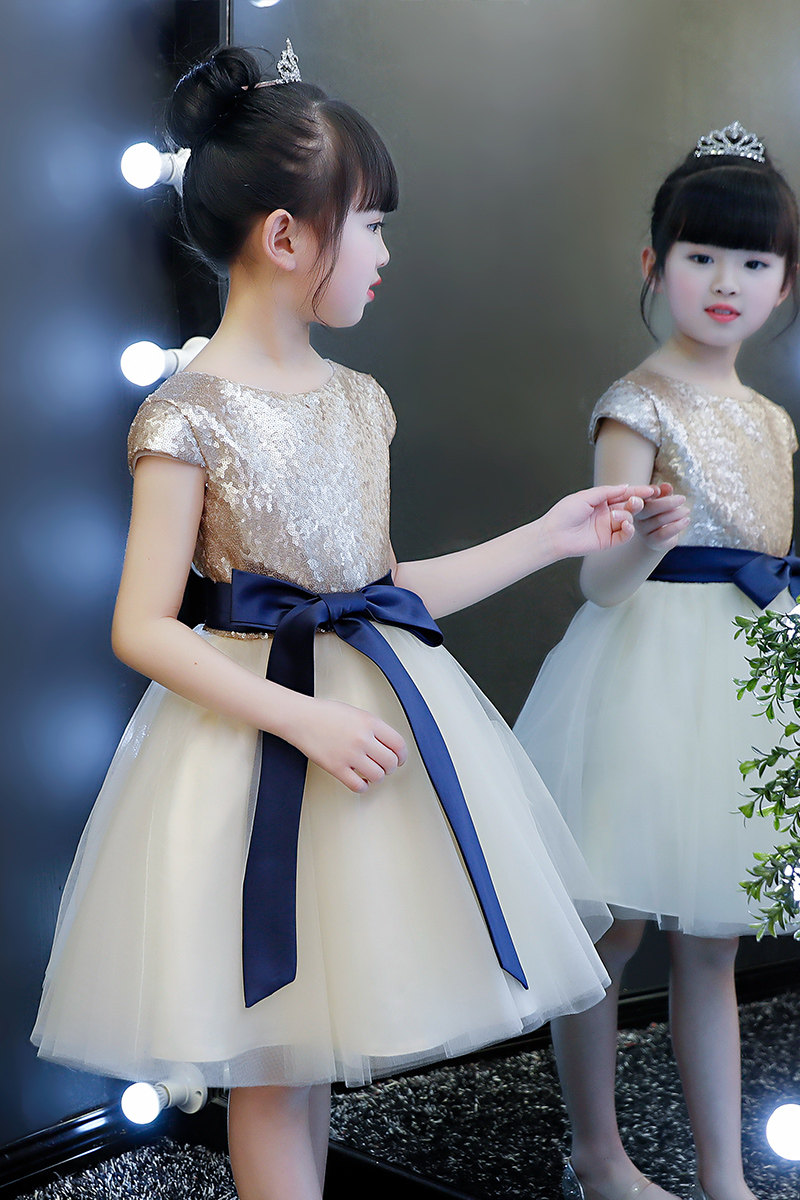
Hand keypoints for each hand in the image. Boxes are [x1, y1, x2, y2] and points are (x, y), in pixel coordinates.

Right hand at [286, 697, 407, 793]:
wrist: (300, 718)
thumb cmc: (325, 714)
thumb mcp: (356, 713)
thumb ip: (374, 728)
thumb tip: (388, 744)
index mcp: (370, 723)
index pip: (399, 744)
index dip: (402, 755)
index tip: (400, 759)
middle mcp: (362, 739)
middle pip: (391, 762)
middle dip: (390, 767)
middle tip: (385, 766)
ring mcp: (350, 754)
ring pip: (378, 776)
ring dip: (377, 776)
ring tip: (371, 772)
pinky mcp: (336, 768)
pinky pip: (358, 785)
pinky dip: (363, 786)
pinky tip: (360, 780)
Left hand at [541, 483, 656, 558]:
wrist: (554, 534)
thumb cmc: (564, 513)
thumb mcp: (586, 496)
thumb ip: (607, 492)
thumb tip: (625, 486)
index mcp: (601, 501)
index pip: (623, 494)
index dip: (638, 492)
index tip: (652, 489)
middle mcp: (606, 514)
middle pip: (629, 507)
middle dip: (637, 503)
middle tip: (637, 501)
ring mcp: (608, 528)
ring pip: (628, 520)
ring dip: (627, 516)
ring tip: (617, 516)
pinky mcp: (608, 541)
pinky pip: (625, 535)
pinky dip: (629, 530)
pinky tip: (626, 525)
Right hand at [633, 483, 690, 550]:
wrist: (658, 538)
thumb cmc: (660, 514)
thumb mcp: (662, 501)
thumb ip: (664, 493)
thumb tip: (666, 486)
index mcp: (635, 506)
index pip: (639, 498)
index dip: (648, 493)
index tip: (659, 490)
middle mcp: (636, 519)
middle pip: (649, 508)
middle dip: (668, 502)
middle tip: (683, 498)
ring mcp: (643, 531)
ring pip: (659, 520)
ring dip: (676, 513)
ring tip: (687, 510)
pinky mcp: (652, 541)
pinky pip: (664, 533)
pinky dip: (677, 526)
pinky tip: (686, 520)